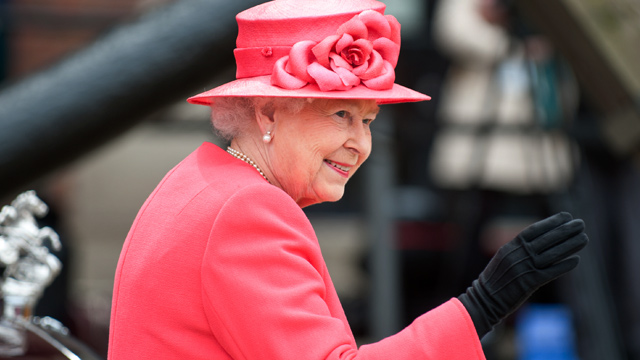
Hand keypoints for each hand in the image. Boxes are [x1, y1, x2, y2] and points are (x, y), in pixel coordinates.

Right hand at [458, 212, 587, 337]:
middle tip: (580, 223)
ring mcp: (524, 268)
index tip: (566, 216)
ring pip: (552, 254)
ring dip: (570, 245)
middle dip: (565, 230)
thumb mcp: (503, 258)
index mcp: (510, 246)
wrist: (484, 299)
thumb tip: (538, 241)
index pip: (534, 230)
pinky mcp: (530, 282)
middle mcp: (518, 255)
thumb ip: (519, 249)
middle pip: (546, 240)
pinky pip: (551, 272)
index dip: (551, 222)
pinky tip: (576, 260)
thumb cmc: (495, 279)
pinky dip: (564, 265)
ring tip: (584, 238)